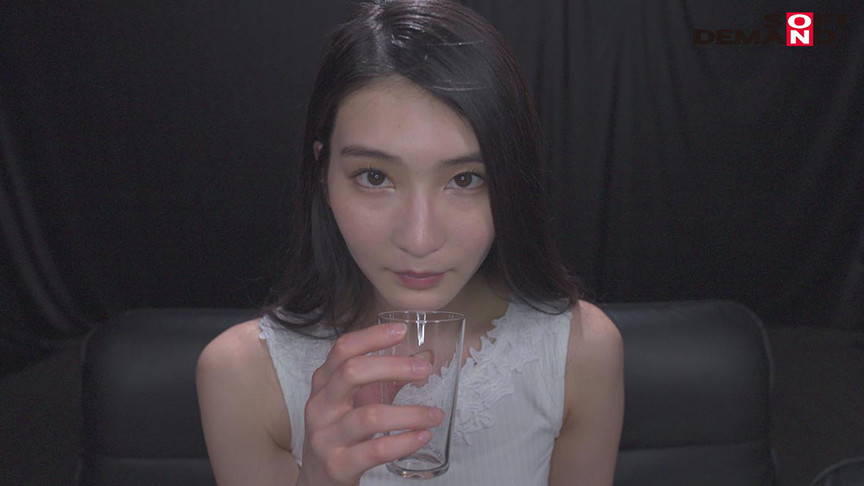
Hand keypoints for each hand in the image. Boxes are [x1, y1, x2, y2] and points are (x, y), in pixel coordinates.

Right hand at [296, 323, 445, 485]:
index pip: (343, 349)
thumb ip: (385, 381)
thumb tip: (424, 358)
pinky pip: (376, 450)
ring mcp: (326, 436)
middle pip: (352, 372)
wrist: (317, 478)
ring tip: (435, 415)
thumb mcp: (354, 401)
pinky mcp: (338, 464)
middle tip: (424, 370)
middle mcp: (320, 405)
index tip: (401, 330)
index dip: (372, 336)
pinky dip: (405, 442)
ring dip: (410, 413)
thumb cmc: (340, 432)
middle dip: (393, 367)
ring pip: (370, 416)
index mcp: (324, 383)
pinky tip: (423, 436)